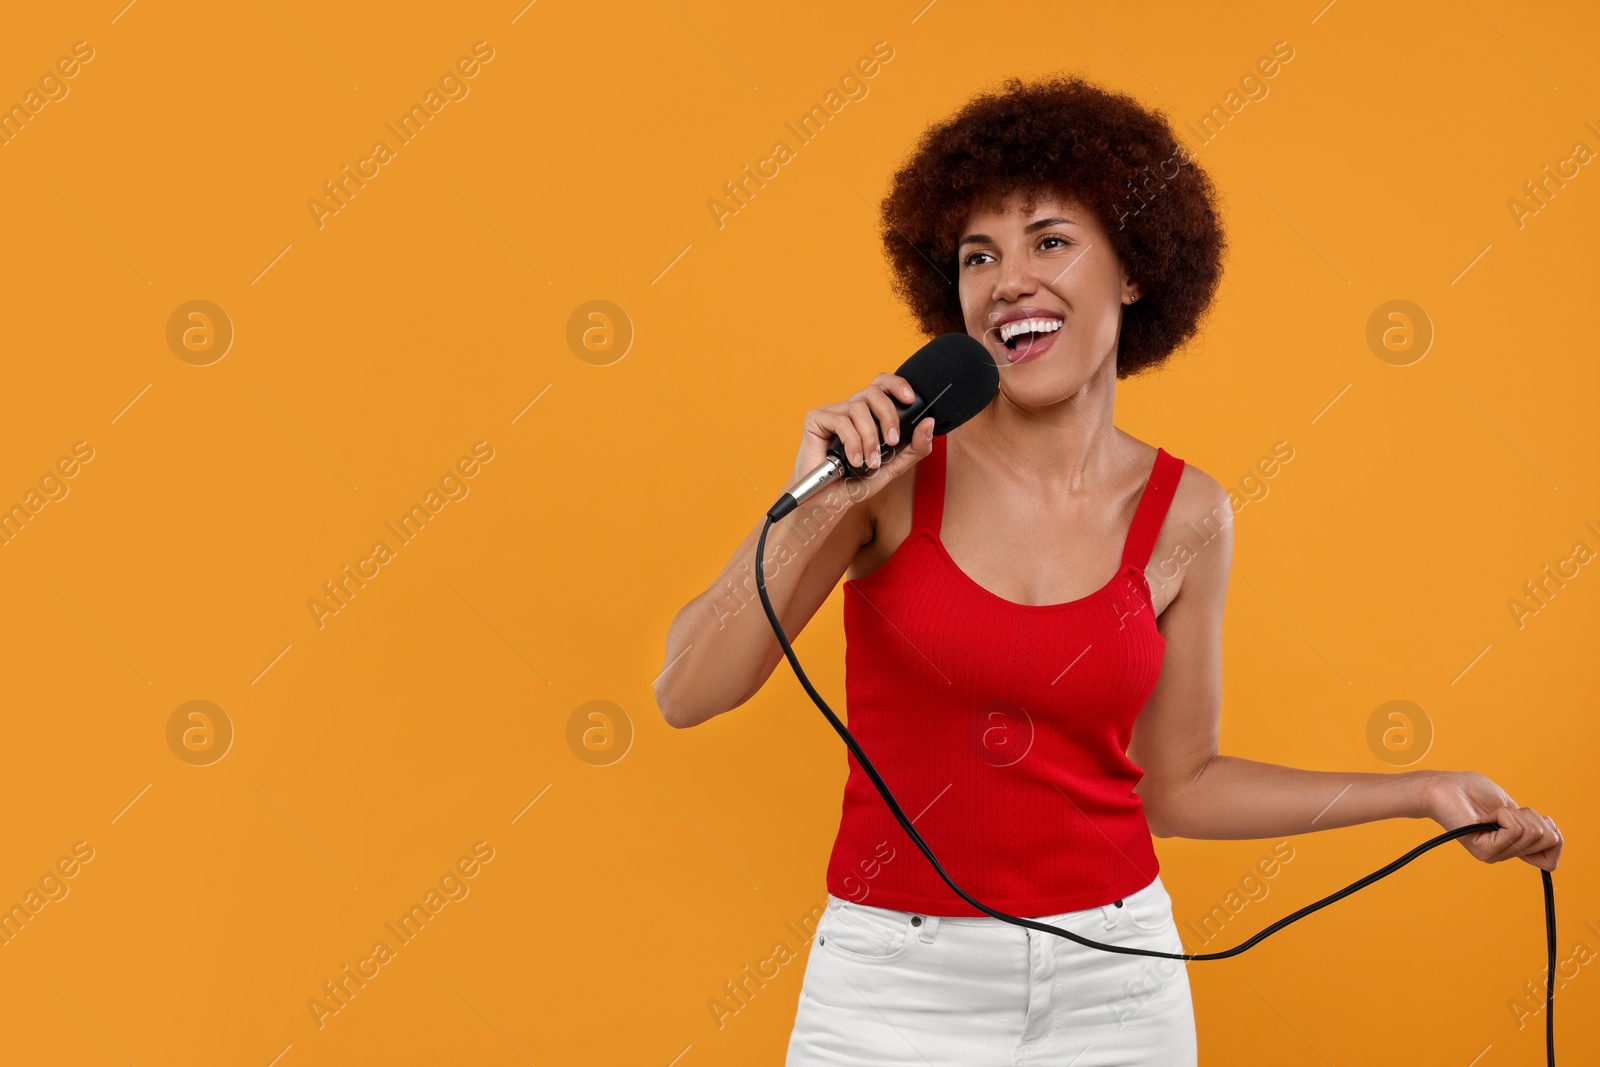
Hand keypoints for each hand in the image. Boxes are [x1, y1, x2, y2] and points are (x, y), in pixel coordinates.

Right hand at [790, 372, 935, 503]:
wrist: (829, 501)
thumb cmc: (857, 481)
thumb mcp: (893, 467)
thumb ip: (914, 448)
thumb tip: (929, 423)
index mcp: (869, 414)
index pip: (883, 385)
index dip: (897, 385)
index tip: (911, 399)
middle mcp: (851, 409)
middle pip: (873, 391)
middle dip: (888, 415)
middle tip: (892, 440)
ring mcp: (832, 412)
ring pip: (857, 407)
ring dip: (869, 437)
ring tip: (870, 461)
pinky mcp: (816, 420)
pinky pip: (839, 421)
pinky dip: (852, 443)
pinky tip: (854, 461)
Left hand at [1424, 770, 1561, 870]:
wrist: (1443, 788)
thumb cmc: (1472, 791)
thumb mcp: (1512, 808)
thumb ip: (1530, 824)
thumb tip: (1553, 836)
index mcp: (1512, 846)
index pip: (1550, 861)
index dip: (1556, 838)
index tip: (1543, 820)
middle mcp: (1504, 854)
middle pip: (1547, 840)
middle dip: (1532, 817)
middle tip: (1504, 812)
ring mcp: (1494, 854)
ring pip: (1532, 833)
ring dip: (1515, 814)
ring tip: (1492, 813)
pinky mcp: (1484, 850)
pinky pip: (1514, 830)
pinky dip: (1504, 814)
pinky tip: (1486, 816)